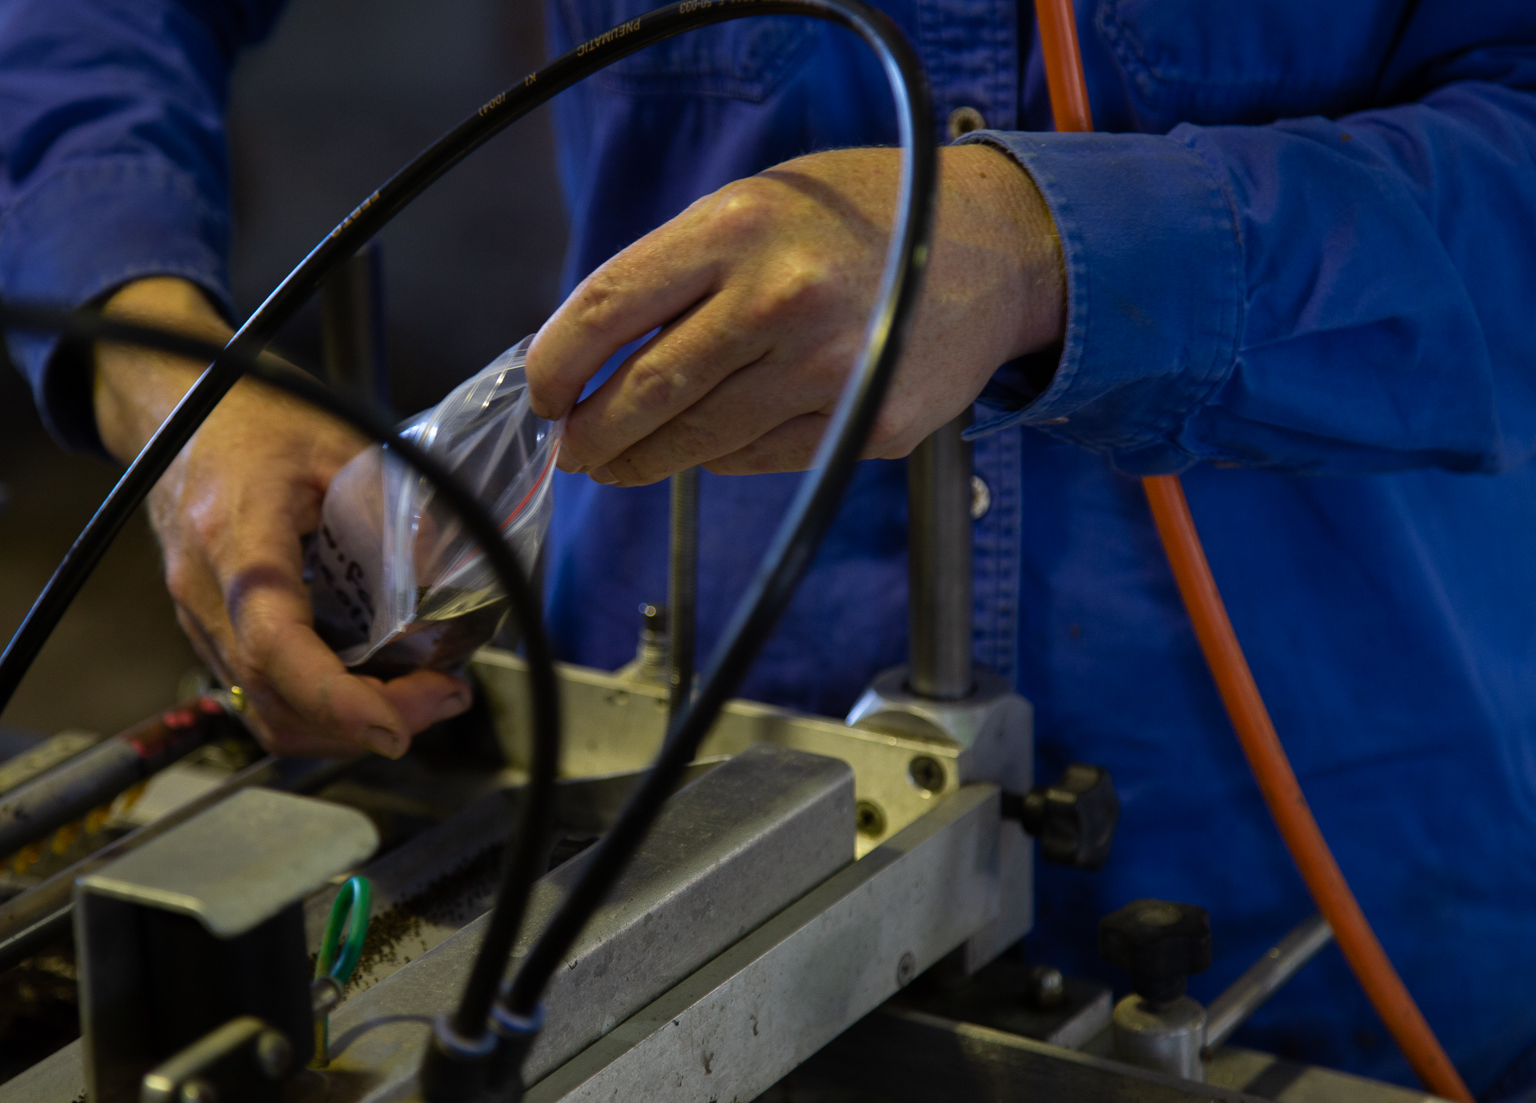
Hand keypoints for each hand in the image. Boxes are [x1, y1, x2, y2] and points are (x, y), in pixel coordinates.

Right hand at [93, 277, 470, 757]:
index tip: (394, 726)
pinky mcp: (209, 629)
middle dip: (366, 720)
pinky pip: (257, 695)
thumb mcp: (339, 442)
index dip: (335, 697)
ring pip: (264, 711)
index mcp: (235, 537)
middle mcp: (205, 590)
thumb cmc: (255, 417)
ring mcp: (199, 616)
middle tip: (444, 699)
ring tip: (422, 701)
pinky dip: (317, 711)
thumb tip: (452, 571)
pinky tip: (372, 692)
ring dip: (344, 727)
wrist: (178, 409)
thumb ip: (393, 506)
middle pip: (276, 696)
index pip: (274, 642)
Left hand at [525, 145, 1064, 483]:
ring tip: (619, 463)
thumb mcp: (758, 206)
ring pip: (698, 441)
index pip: (608, 307)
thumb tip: (586, 350)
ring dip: (645, 460)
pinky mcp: (862, 426)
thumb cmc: (859, 220)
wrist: (992, 249)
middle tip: (574, 450)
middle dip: (593, 434)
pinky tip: (707, 447)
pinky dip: (720, 458)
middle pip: (646, 391)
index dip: (557, 363)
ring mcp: (826, 371)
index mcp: (737, 228)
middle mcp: (778, 299)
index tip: (542, 393)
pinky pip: (759, 458)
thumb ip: (678, 271)